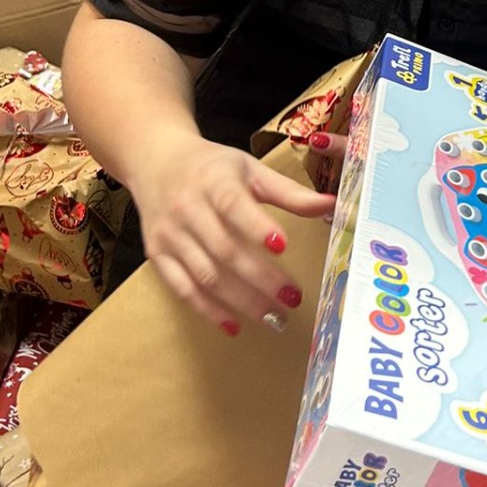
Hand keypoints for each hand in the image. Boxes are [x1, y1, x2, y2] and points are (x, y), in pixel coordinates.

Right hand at [131, 134, 335, 333]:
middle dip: (260, 277)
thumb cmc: (212, 167)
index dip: (256, 227)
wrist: (155, 161)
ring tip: (273, 317)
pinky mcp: (157, 255)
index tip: (282, 245)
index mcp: (214, 182)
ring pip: (205, 274)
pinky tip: (233, 325)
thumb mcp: (250, 169)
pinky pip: (182, 288)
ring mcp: (170, 235)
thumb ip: (288, 191)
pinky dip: (207, 310)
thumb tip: (331, 204)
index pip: (233, 206)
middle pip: (224, 249)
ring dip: (240, 301)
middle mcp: (188, 209)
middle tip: (292, 298)